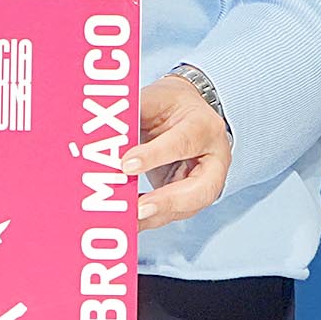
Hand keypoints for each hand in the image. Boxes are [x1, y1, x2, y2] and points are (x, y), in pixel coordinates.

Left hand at [118, 73, 231, 229]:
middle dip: (168, 202)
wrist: (189, 113)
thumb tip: (107, 125)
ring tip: (126, 220)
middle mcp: (213, 159)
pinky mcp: (192, 198)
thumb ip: (136, 109)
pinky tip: (129, 221)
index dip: (154, 156)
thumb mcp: (157, 97)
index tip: (126, 164)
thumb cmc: (173, 105)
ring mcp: (207, 182)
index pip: (183, 142)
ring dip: (155, 216)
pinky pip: (173, 213)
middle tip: (138, 209)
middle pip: (201, 189)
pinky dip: (150, 220)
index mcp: (205, 127)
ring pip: (187, 208)